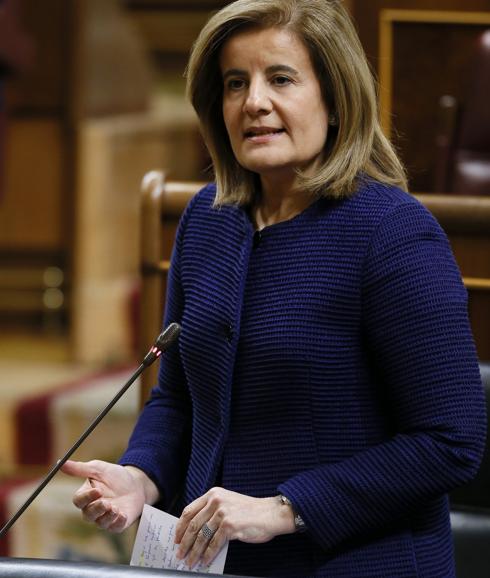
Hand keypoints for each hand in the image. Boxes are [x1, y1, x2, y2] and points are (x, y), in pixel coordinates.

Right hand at [61, 459, 158, 531]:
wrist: (137, 483)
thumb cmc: (115, 476)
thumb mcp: (99, 468)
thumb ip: (80, 468)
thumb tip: (60, 462)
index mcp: (86, 495)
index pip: (79, 500)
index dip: (86, 497)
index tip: (97, 490)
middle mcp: (93, 509)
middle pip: (88, 515)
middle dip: (96, 509)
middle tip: (106, 502)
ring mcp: (105, 518)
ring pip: (100, 523)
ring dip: (107, 516)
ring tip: (115, 508)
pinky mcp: (117, 524)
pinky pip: (114, 527)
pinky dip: (118, 522)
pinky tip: (122, 515)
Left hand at [174, 487, 294, 567]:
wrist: (270, 513)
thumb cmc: (250, 511)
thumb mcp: (228, 503)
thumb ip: (212, 511)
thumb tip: (195, 531)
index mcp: (213, 494)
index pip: (189, 510)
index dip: (180, 526)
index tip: (176, 538)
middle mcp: (216, 501)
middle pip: (193, 525)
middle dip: (184, 542)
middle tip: (179, 553)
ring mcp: (222, 513)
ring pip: (201, 536)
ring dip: (194, 552)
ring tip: (190, 561)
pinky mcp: (230, 526)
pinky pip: (214, 544)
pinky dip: (208, 555)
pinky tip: (205, 561)